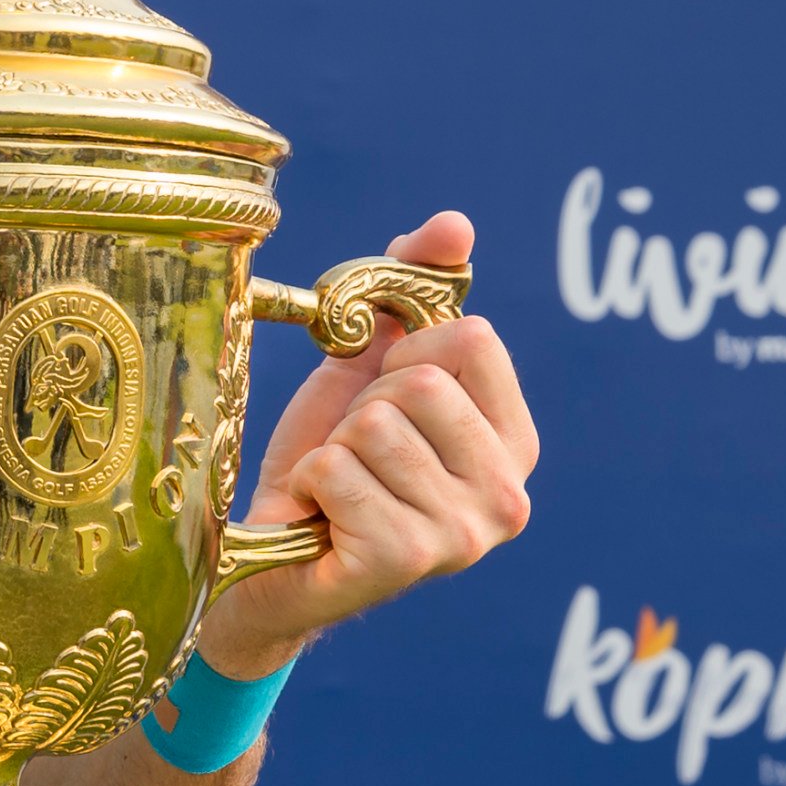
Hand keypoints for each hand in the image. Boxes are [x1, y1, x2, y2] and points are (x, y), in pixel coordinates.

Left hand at [195, 212, 536, 678]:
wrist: (269, 558)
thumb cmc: (330, 460)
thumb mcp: (371, 365)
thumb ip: (414, 290)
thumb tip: (454, 225)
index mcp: (516, 444)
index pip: (472, 339)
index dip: (407, 355)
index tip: (386, 401)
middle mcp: (507, 495)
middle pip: (420, 383)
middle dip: (363, 408)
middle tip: (354, 456)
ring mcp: (462, 536)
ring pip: (374, 428)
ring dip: (334, 450)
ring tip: (337, 488)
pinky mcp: (403, 560)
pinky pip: (336, 471)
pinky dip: (308, 484)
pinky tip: (319, 518)